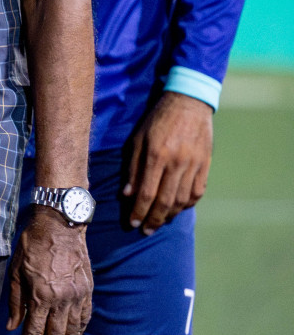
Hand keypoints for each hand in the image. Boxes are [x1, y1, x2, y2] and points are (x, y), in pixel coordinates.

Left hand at [6, 208, 92, 334]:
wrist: (61, 225)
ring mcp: (78, 297)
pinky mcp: (88, 292)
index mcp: (41, 295)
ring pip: (72, 334)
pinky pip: (84, 320)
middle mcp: (62, 300)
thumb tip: (12, 326)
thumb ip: (15, 301)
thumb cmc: (34, 244)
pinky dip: (77, 334)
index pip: (34, 334)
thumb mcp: (16, 270)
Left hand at [124, 91, 213, 233]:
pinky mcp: (205, 165)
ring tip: (159, 222)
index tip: (132, 223)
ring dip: (170, 215)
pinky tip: (178, 209)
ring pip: (182, 200)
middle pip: (165, 201)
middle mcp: (176, 163)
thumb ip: (132, 167)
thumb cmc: (157, 120)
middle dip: (154, 219)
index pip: (146, 192)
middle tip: (145, 231)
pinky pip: (197, 192)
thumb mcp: (137, 138)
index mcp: (156, 155)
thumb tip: (127, 194)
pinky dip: (188, 204)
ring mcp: (194, 165)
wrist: (188, 103)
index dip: (139, 211)